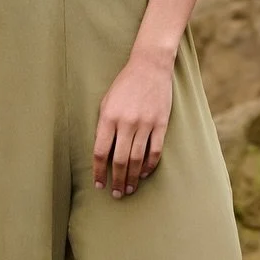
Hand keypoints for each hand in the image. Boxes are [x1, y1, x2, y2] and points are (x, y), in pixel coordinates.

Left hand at [93, 50, 171, 198]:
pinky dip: (150, 165)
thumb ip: (103, 126)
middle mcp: (126, 122)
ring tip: (130, 188)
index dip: (99, 171)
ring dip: (133, 177)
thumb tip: (102, 152)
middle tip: (116, 194)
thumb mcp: (106, 102)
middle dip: (117, 180)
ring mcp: (145, 123)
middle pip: (120, 160)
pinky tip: (145, 173)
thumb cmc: (124, 84)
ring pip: (138, 158)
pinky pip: (155, 150)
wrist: (149, 66)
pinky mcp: (160, 123)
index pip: (100, 151)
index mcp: (108, 117)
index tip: (99, 183)